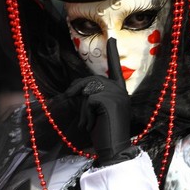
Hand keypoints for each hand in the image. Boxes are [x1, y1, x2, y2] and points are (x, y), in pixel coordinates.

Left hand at [65, 38, 137, 165]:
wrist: (114, 150)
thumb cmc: (105, 134)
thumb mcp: (98, 112)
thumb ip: (93, 97)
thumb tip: (77, 89)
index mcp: (120, 93)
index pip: (115, 69)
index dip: (113, 54)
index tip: (112, 39)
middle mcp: (121, 91)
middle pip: (92, 80)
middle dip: (77, 88)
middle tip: (68, 96)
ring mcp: (117, 94)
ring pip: (89, 90)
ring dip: (82, 107)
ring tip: (86, 123)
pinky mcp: (110, 100)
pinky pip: (88, 99)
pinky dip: (85, 113)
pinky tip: (89, 125)